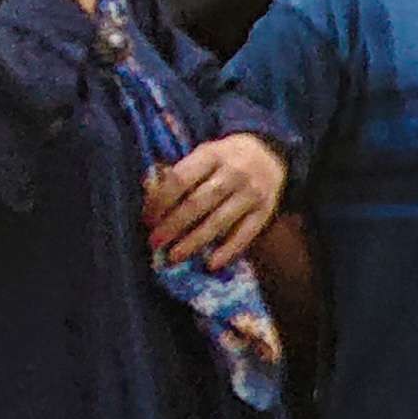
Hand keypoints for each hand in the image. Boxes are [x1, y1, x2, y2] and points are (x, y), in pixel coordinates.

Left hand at [146, 134, 288, 270]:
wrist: (269, 155)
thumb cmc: (225, 158)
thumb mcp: (203, 154)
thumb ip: (179, 172)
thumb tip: (150, 193)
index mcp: (211, 155)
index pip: (180, 179)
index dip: (160, 201)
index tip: (148, 219)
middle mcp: (233, 173)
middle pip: (197, 203)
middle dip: (173, 225)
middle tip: (154, 243)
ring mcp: (251, 193)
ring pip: (219, 222)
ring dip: (194, 242)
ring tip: (174, 257)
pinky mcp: (265, 211)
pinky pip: (246, 234)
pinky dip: (228, 250)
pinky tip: (212, 264)